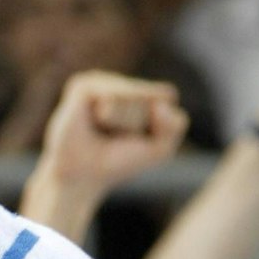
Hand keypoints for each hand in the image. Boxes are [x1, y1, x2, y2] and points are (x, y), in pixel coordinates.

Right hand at [37, 71, 188, 195]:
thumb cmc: (119, 162)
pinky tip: (92, 122)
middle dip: (137, 124)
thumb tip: (158, 105)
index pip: (166, 95)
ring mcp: (102, 82)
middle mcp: (121, 84)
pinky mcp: (83, 86)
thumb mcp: (160, 149)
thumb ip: (175, 126)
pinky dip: (106, 116)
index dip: (158, 123)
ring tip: (103, 130)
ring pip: (130, 96)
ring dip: (121, 122)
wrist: (83, 176)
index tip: (139, 138)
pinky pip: (110, 96)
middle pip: (149, 97)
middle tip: (116, 137)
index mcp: (141, 93)